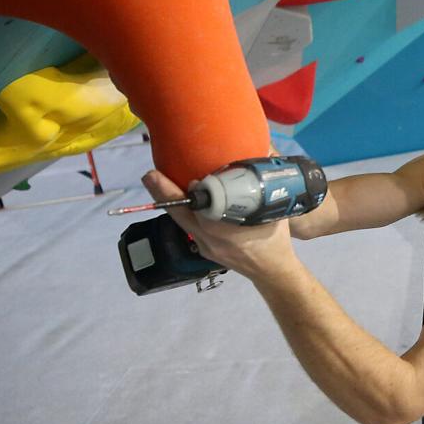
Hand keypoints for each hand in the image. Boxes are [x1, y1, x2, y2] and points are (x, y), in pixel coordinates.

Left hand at [141, 169, 297, 282]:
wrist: (271, 272)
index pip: (201, 207)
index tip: (184, 177)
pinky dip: (183, 211)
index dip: (189, 192)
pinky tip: (181, 199)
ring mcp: (204, 246)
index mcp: (226, 229)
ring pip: (181, 221)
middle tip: (149, 175)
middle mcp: (210, 238)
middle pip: (181, 214)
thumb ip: (261, 187)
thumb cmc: (273, 239)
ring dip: (169, 202)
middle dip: (163, 193)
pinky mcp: (203, 249)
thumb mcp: (272, 211)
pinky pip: (188, 227)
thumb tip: (261, 151)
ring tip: (157, 182)